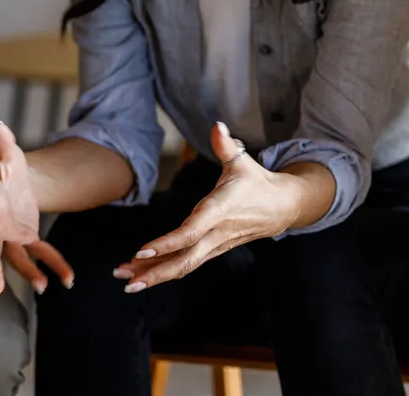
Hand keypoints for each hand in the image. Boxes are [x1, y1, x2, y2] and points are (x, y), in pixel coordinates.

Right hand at [0, 119, 74, 296]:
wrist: (15, 178)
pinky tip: (69, 278)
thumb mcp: (7, 152)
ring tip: (44, 287)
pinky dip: (54, 265)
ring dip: (29, 273)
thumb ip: (2, 141)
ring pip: (15, 259)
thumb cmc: (6, 165)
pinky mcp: (26, 238)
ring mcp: (9, 234)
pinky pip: (39, 254)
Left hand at [113, 123, 301, 292]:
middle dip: (155, 272)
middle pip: (185, 260)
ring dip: (155, 276)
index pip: (192, 231)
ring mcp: (215, 245)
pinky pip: (188, 264)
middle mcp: (216, 233)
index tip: (143, 252)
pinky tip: (144, 274)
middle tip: (125, 281)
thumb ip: (226, 146)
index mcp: (220, 211)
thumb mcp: (243, 161)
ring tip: (126, 282)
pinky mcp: (213, 250)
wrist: (282, 207)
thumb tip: (217, 125)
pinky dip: (165, 270)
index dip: (168, 243)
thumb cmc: (257, 182)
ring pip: (185, 266)